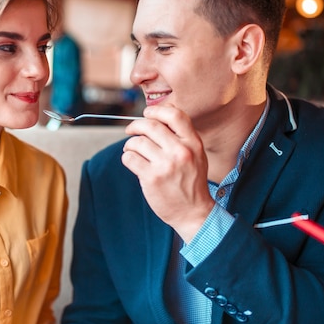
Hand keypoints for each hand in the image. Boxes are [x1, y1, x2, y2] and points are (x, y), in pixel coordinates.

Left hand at [122, 105, 214, 241]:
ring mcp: (166, 165)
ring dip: (130, 144)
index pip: (175, 115)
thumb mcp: (197, 156)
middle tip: (130, 130)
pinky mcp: (152, 178)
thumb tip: (156, 120)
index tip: (147, 113)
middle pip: (151, 126)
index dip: (157, 111)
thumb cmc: (192, 183)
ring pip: (137, 142)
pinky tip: (132, 161)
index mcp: (193, 143)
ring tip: (132, 150)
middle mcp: (180, 152)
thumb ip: (182, 138)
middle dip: (136, 125)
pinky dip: (127, 157)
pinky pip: (130, 158)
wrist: (193, 212)